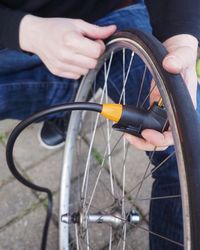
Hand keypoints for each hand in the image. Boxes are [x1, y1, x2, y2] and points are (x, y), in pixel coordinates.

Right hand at [19, 15, 115, 78]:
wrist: (36, 35)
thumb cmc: (57, 28)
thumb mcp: (77, 24)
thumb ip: (96, 30)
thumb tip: (113, 29)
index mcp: (71, 40)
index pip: (97, 51)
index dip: (99, 46)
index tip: (93, 42)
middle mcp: (65, 54)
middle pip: (93, 63)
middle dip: (93, 56)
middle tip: (86, 48)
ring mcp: (61, 65)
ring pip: (86, 71)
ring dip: (86, 63)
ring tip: (78, 53)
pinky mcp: (58, 72)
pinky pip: (77, 76)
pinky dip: (77, 69)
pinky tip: (72, 60)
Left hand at [125, 34, 197, 150]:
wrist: (175, 53)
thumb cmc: (182, 56)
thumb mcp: (183, 54)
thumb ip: (180, 58)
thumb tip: (171, 64)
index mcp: (184, 107)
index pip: (176, 133)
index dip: (162, 138)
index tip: (147, 133)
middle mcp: (174, 113)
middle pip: (162, 139)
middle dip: (146, 142)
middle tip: (130, 136)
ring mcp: (163, 112)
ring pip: (153, 133)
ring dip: (139, 136)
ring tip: (126, 132)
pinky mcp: (155, 108)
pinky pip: (146, 123)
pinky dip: (137, 126)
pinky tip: (127, 122)